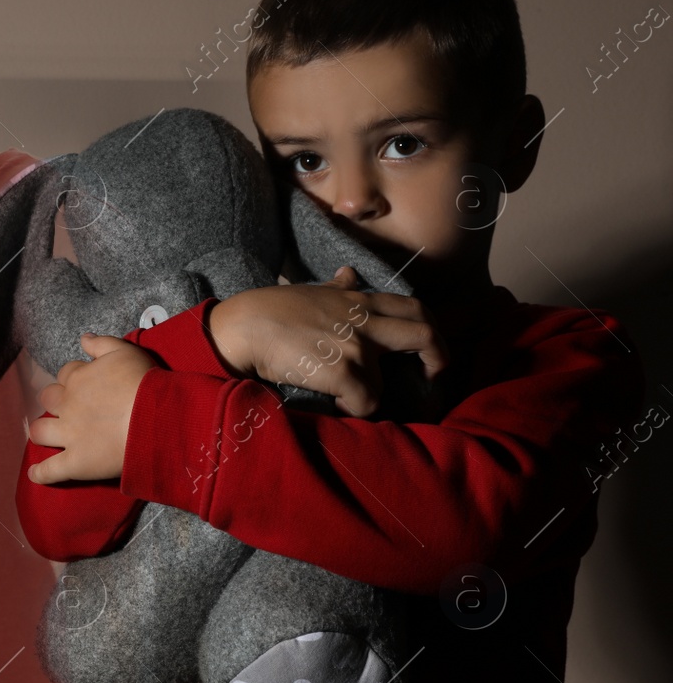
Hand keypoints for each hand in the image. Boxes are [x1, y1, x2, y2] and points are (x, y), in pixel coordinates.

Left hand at [26, 334, 154, 484]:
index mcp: (78, 378)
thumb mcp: (124, 351)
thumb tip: (83, 338)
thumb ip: (101, 343)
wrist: (154, 417)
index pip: (66, 374)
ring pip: (40, 431)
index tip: (87, 385)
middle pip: (48, 399)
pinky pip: (50, 470)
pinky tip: (36, 475)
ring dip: (41, 432)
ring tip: (47, 435)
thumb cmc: (143, 382)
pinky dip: (41, 473)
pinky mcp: (75, 462)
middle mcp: (68, 405)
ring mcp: (69, 435)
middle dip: (54, 401)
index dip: (74, 378)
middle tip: (68, 408)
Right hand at [207, 266, 446, 416]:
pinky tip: (334, 404)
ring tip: (346, 396)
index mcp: (359, 301)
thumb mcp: (312, 290)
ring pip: (385, 382)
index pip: (414, 308)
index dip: (432, 330)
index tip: (428, 349)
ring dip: (368, 395)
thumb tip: (349, 273)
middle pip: (424, 334)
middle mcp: (364, 321)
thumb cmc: (270, 309)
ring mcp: (355, 346)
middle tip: (431, 377)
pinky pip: (366, 402)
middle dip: (438, 358)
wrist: (244, 327)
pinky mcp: (342, 371)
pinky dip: (353, 409)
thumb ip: (337, 286)